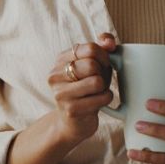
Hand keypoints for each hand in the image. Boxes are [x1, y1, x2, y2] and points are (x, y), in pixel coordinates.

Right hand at [45, 33, 116, 147]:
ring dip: (104, 88)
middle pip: (91, 64)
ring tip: (97, 92)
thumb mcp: (94, 65)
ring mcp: (60, 93)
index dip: (104, 56)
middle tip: (99, 81)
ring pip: (96, 81)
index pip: (90, 48)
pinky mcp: (70, 109)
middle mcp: (55, 75)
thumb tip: (109, 41)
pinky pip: (101, 98)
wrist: (74, 122)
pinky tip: (98, 102)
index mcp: (61, 60)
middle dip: (103, 74)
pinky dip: (106, 99)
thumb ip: (102, 47)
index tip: (103, 64)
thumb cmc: (87, 90)